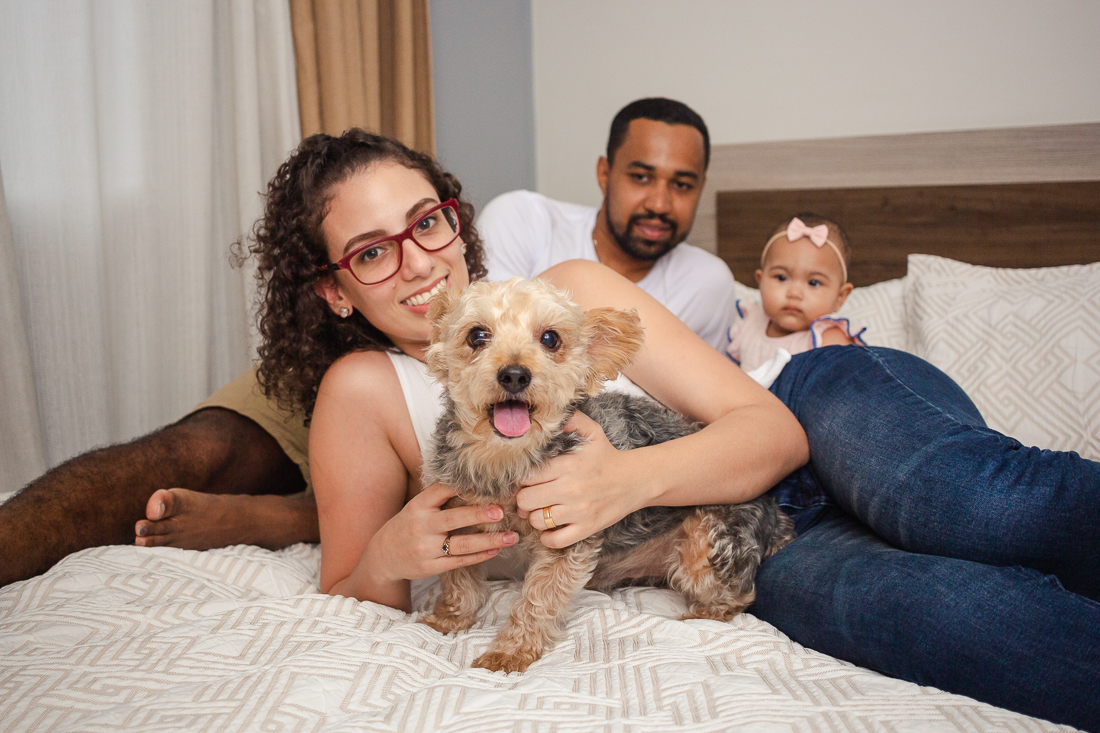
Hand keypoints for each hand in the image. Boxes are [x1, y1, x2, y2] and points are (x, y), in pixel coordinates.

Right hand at [365, 483, 516, 581]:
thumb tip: (474, 483)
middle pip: (454, 518)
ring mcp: (427, 548)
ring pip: (462, 544)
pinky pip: (460, 561)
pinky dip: (480, 556)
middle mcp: (422, 526)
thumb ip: (439, 497)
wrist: (383, 557)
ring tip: (511, 536)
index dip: (462, 486)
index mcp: (418, 506)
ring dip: (489, 540)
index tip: (485, 483)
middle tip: (500, 511)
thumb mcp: (417, 507)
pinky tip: (496, 550)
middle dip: (478, 515)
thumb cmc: (408, 526)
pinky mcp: (432, 567)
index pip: (440, 491)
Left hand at [514, 411, 643, 547]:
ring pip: (536, 521)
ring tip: (543, 509)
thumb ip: (571, 420)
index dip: (522, 479)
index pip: (527, 476)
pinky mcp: (586, 528)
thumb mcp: (592, 432)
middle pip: (525, 500)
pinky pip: (554, 540)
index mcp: (567, 466)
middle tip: (532, 495)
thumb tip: (553, 414)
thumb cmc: (608, 456)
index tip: (528, 479)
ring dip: (535, 517)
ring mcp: (578, 512)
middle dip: (524, 498)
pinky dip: (548, 537)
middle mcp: (570, 489)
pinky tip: (552, 527)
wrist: (637, 480)